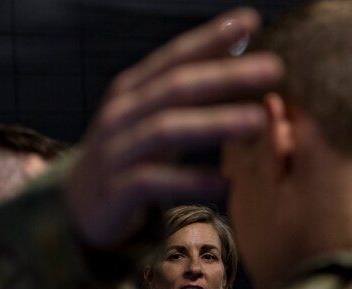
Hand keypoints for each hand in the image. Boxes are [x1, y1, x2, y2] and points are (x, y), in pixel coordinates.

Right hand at [67, 7, 282, 248]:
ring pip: (166, 130)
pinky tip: (225, 183)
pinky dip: (191, 181)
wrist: (80, 205)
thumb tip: (239, 40)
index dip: (211, 37)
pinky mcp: (115, 190)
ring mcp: (116, 151)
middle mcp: (121, 114)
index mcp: (132, 90)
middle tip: (272, 69)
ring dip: (214, 124)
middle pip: (176, 88)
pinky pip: (155, 181)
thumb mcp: (155, 113)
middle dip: (225, 77)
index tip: (251, 21)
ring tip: (256, 121)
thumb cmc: (129, 153)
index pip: (174, 57)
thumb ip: (192, 81)